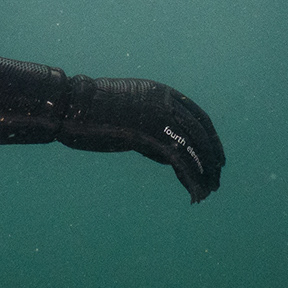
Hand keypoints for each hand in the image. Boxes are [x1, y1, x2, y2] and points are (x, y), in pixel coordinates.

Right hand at [0, 53, 225, 202]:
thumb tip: (166, 154)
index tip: (217, 158)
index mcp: (162, 92)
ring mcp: (157, 116)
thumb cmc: (90, 113)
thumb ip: (150, 130)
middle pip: (200, 132)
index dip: (211, 138)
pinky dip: (190, 179)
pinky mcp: (148, 134)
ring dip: (204, 172)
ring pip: (193, 147)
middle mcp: (165, 101)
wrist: (70, 106)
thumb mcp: (128, 115)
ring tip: (208, 192)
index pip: (198, 116)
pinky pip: (179, 160)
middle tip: (217, 180)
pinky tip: (195, 194)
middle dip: (211, 158)